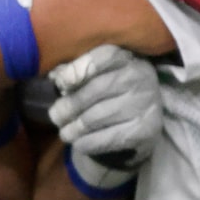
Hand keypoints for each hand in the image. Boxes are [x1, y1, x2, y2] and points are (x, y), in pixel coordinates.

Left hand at [48, 43, 163, 171]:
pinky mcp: (144, 130)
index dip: (78, 69)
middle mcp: (141, 77)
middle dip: (69, 106)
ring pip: (96, 117)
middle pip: (96, 89)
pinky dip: (85, 143)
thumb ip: (76, 73)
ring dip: (73, 128)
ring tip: (65, 132)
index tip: (61, 84)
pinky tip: (79, 143)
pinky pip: (105, 139)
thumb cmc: (111, 97)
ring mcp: (145, 104)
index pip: (104, 56)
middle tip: (56, 116)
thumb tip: (55, 77)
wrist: (140, 127)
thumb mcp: (97, 78)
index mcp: (127, 59)